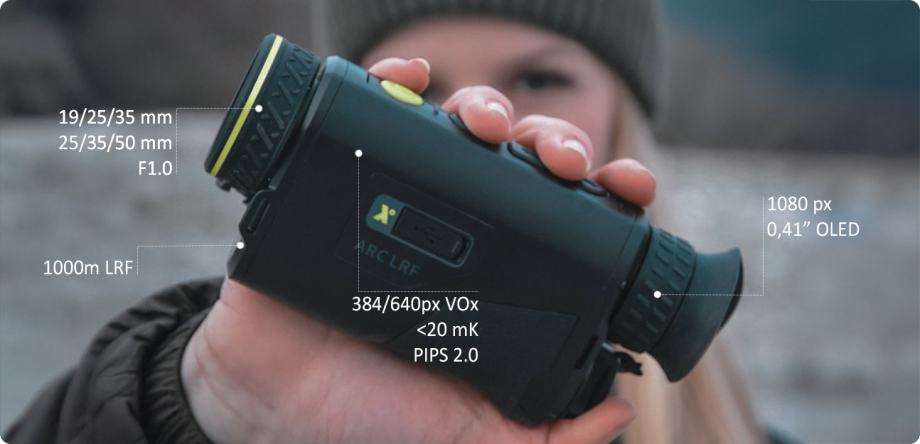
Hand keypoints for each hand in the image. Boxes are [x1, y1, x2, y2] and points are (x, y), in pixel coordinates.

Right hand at [181, 57, 655, 443]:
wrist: (271, 405)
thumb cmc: (370, 418)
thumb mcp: (474, 442)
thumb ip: (547, 440)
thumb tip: (618, 413)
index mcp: (501, 279)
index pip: (568, 219)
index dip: (605, 194)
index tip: (628, 189)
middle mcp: (459, 232)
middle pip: (522, 161)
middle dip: (555, 145)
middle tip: (560, 162)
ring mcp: (400, 199)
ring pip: (461, 129)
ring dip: (486, 110)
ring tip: (485, 128)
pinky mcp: (342, 179)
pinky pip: (374, 112)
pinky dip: (397, 82)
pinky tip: (415, 81)